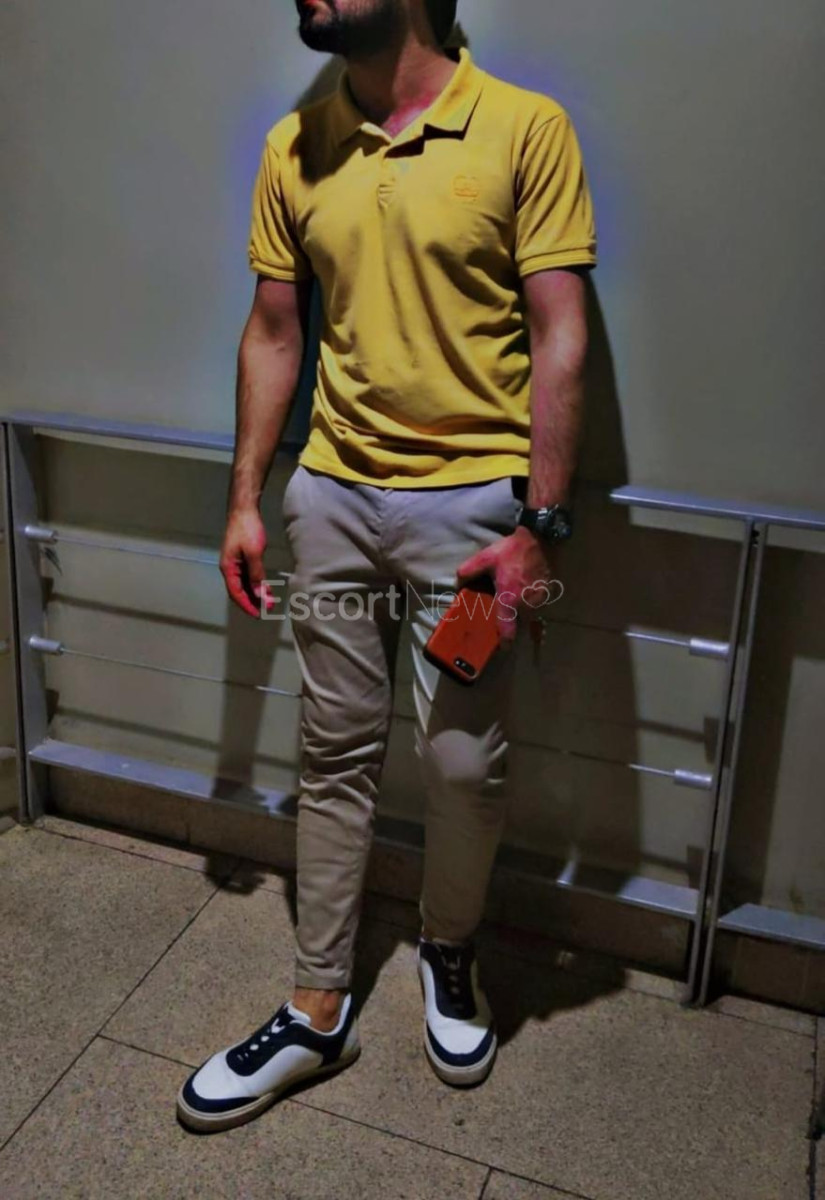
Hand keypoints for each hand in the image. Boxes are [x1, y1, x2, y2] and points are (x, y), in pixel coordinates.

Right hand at [219, 507, 275, 618]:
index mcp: (228, 568)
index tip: (257, 614)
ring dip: (255, 593)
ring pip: (244, 584)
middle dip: (252, 601)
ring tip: (267, 602)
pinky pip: (247, 576)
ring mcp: (235, 563)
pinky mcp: (242, 557)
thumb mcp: (253, 553)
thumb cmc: (247, 529)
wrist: (244, 510)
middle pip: (239, 590)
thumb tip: (258, 593)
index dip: (246, 605)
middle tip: (265, 610)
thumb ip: (256, 574)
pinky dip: (255, 583)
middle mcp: (229, 568)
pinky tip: (265, 587)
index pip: (236, 593)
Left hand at [456, 526, 558, 644]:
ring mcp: (538, 599)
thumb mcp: (485, 558)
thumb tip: (458, 582)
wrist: (538, 540)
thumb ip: (468, 571)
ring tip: (512, 600)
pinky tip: (523, 590)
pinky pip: (536, 605)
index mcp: (509, 599)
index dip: (505, 642)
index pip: (508, 630)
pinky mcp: (547, 593)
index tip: (501, 647)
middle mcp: (526, 604)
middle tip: (501, 615)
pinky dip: (530, 603)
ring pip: (528, 614)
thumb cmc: (511, 551)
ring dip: (521, 611)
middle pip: (518, 622)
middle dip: (511, 622)